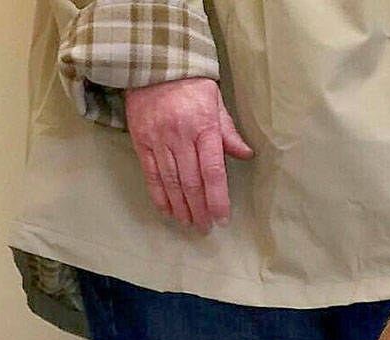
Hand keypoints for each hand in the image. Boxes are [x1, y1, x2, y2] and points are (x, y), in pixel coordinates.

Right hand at [123, 78, 252, 231]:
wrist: (153, 62)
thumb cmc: (190, 83)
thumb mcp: (215, 101)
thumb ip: (228, 131)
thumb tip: (247, 155)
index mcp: (203, 126)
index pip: (212, 171)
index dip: (217, 198)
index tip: (222, 218)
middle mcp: (180, 136)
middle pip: (191, 183)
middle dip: (200, 209)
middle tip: (205, 227)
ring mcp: (159, 140)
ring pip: (171, 183)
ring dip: (181, 208)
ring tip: (188, 222)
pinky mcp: (141, 142)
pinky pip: (151, 175)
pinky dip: (160, 196)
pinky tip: (168, 210)